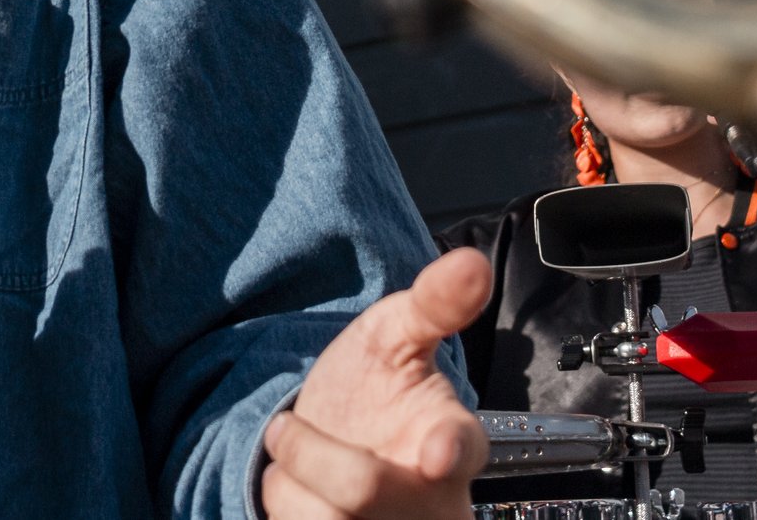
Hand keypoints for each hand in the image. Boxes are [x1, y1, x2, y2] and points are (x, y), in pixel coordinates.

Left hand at [261, 249, 490, 518]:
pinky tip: (300, 498)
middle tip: (290, 427)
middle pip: (361, 487)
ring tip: (302, 463)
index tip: (435, 452)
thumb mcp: (395, 336)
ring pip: (318, 516)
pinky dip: (283, 506)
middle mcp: (433, 502)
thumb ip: (434, 303)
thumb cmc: (371, 388)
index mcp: (452, 440)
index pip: (461, 447)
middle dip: (309, 450)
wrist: (332, 441)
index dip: (449, 450)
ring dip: (290, 479)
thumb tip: (473, 262)